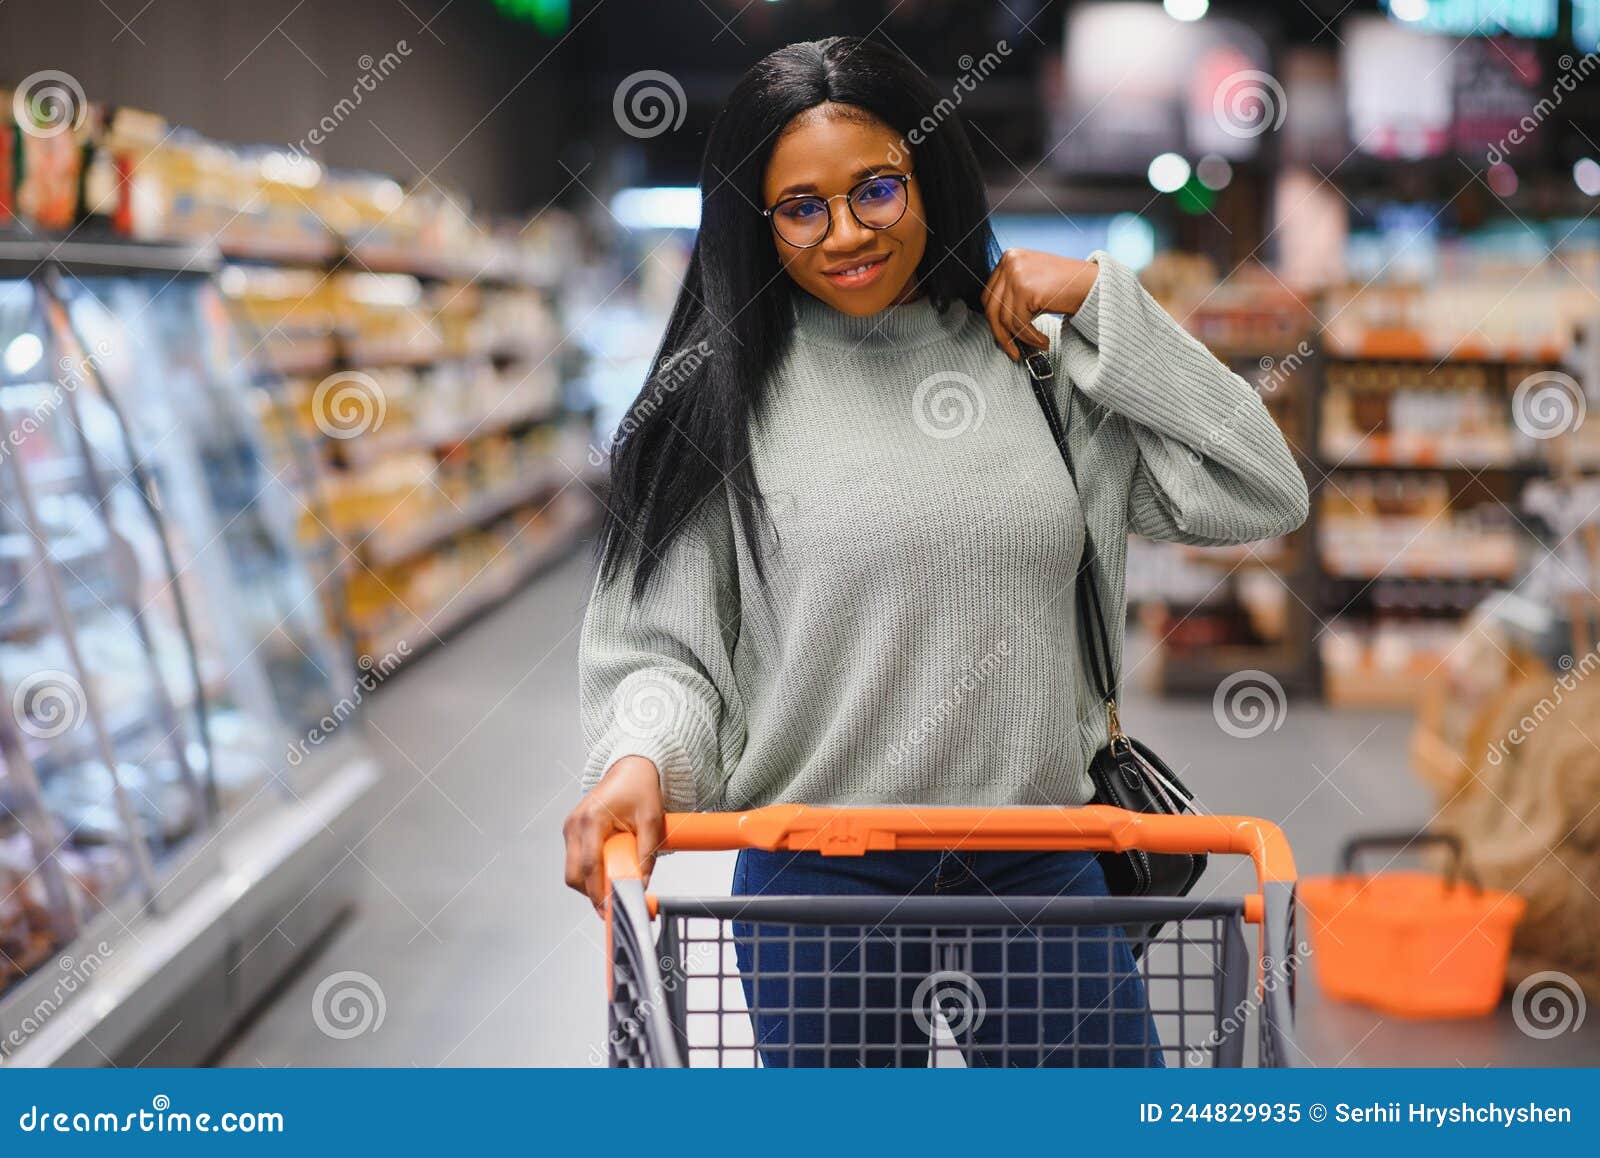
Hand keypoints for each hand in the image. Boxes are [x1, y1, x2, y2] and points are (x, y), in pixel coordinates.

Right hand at [562, 755, 664, 913]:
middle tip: (616, 902)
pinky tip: (610, 867)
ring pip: (573, 871)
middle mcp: (574, 824)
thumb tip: (641, 884)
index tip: (611, 910)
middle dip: (593, 893)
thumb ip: (647, 854)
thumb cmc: (640, 788)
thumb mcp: (651, 820)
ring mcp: (570, 828)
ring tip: (618, 879)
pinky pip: (577, 861)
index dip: (599, 893)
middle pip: (574, 875)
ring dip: (592, 882)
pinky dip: (591, 871)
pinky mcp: (573, 832)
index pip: (590, 865)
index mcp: (591, 819)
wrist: (631, 767)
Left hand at [981, 248, 1097, 360]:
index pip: (989, 295)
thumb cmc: (1067, 287)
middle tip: (1013, 351)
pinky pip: (1018, 323)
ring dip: (1020, 338)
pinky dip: (1030, 337)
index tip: (1005, 337)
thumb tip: (995, 320)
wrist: (1095, 284)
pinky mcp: (1025, 288)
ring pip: (1004, 318)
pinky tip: (1043, 341)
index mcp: (1009, 257)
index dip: (995, 320)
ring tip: (1038, 344)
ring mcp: (1016, 273)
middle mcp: (1010, 261)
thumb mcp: (1033, 283)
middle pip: (991, 307)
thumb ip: (1013, 293)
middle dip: (1001, 334)